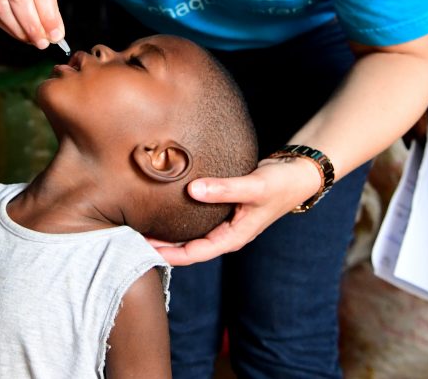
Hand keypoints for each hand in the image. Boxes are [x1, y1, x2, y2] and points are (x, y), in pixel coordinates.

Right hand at [0, 0, 64, 48]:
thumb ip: (46, 10)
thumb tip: (55, 34)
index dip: (49, 13)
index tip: (56, 34)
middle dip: (33, 23)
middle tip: (42, 42)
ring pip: (3, 4)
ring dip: (19, 28)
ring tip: (30, 40)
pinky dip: (8, 26)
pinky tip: (17, 33)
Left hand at [151, 158, 321, 264]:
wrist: (297, 173)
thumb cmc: (280, 184)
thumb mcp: (254, 186)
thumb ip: (225, 188)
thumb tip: (193, 191)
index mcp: (233, 237)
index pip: (195, 254)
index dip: (168, 254)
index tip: (143, 249)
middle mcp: (225, 233)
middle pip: (187, 247)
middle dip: (161, 246)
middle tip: (130, 237)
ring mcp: (223, 221)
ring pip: (189, 233)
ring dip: (167, 231)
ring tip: (139, 224)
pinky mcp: (221, 207)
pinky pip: (195, 218)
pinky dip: (178, 215)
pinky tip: (161, 206)